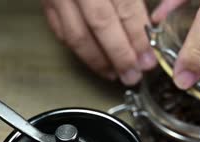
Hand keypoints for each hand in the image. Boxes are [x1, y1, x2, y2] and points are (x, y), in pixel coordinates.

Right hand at [42, 0, 156, 85]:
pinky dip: (77, 50)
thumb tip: (154, 18)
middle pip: (101, 26)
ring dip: (97, 60)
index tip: (148, 58)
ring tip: (114, 75)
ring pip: (77, 35)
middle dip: (119, 56)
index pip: (125, 9)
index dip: (138, 37)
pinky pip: (60, 31)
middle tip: (133, 76)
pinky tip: (92, 60)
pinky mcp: (45, 1)